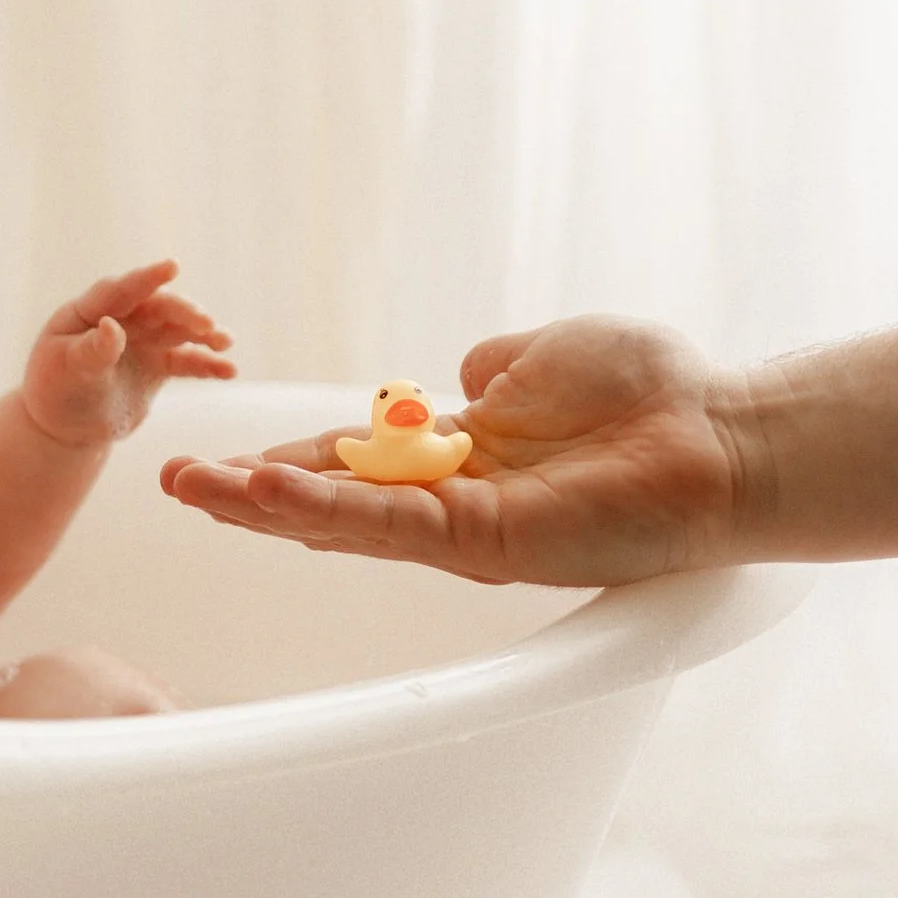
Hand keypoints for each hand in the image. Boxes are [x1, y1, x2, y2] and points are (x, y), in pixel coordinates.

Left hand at [21, 260, 235, 450]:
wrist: (67, 425)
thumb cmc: (57, 392)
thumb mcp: (66, 372)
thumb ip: (91, 351)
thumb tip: (112, 326)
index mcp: (88, 312)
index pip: (119, 291)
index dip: (145, 280)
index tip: (172, 266)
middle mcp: (121, 319)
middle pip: (158, 308)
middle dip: (184, 313)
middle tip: (207, 324)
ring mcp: (142, 340)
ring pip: (178, 330)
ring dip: (203, 333)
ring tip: (225, 341)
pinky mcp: (158, 364)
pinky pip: (187, 361)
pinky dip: (207, 365)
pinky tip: (229, 370)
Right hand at [157, 316, 747, 585]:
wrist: (725, 436)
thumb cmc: (655, 395)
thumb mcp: (549, 354)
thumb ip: (494, 367)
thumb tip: (460, 374)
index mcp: (460, 460)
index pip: (352, 462)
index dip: (287, 457)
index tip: (220, 456)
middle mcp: (452, 504)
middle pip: (329, 500)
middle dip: (248, 493)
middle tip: (172, 480)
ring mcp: (465, 529)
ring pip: (342, 520)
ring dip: (263, 504)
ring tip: (191, 486)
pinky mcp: (486, 543)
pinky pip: (389, 525)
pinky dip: (326, 506)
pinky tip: (268, 489)